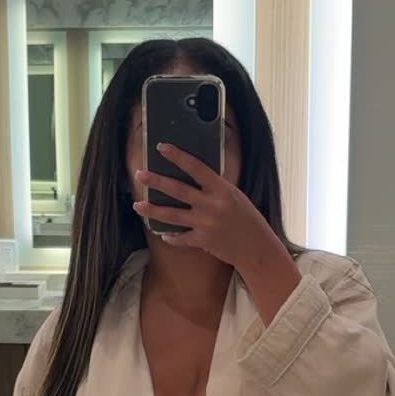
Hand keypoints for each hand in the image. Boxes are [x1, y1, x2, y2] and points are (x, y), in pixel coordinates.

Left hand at [133, 143, 283, 274]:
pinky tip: (163, 234)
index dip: (178, 156)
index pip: (196, 167)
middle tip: (139, 174)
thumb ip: (215, 188)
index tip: (162, 147)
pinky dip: (171, 237)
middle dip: (156, 181)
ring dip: (152, 210)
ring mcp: (206, 224)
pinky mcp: (202, 241)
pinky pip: (180, 238)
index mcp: (222, 189)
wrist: (257, 248)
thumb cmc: (247, 219)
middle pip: (177, 190)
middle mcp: (212, 204)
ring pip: (172, 215)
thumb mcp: (235, 197)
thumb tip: (193, 178)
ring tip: (137, 205)